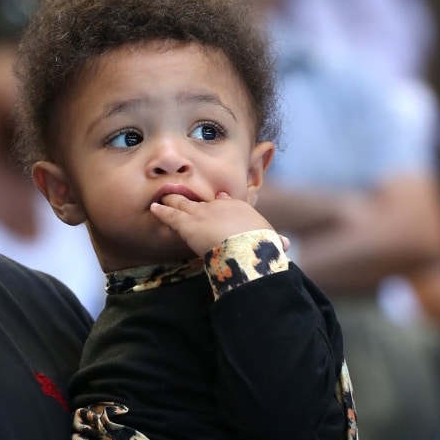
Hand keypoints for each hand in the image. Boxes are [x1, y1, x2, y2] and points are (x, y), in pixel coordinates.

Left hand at [150, 192, 277, 257]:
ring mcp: (200, 212)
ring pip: (182, 203)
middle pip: (201, 200)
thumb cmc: (262, 245)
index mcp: (239, 208)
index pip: (226, 203)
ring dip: (172, 200)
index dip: (219, 204)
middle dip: (191, 197)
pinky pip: (170, 216)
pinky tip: (153, 208)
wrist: (248, 246)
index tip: (217, 202)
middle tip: (180, 194)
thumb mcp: (272, 241)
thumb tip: (285, 244)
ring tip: (162, 198)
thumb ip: (276, 242)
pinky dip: (161, 212)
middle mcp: (218, 205)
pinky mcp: (186, 224)